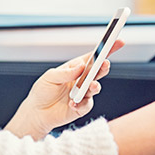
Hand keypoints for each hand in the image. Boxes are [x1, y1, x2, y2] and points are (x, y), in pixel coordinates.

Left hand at [4, 40, 123, 139]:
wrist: (37, 113)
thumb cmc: (42, 91)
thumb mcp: (49, 77)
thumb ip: (65, 73)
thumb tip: (80, 66)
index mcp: (76, 68)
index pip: (93, 57)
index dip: (106, 49)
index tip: (117, 41)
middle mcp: (82, 80)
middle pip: (98, 71)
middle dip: (103, 67)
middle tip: (105, 64)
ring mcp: (83, 94)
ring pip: (95, 88)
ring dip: (94, 87)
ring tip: (91, 86)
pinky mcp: (81, 107)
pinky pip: (86, 105)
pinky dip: (81, 103)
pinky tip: (72, 103)